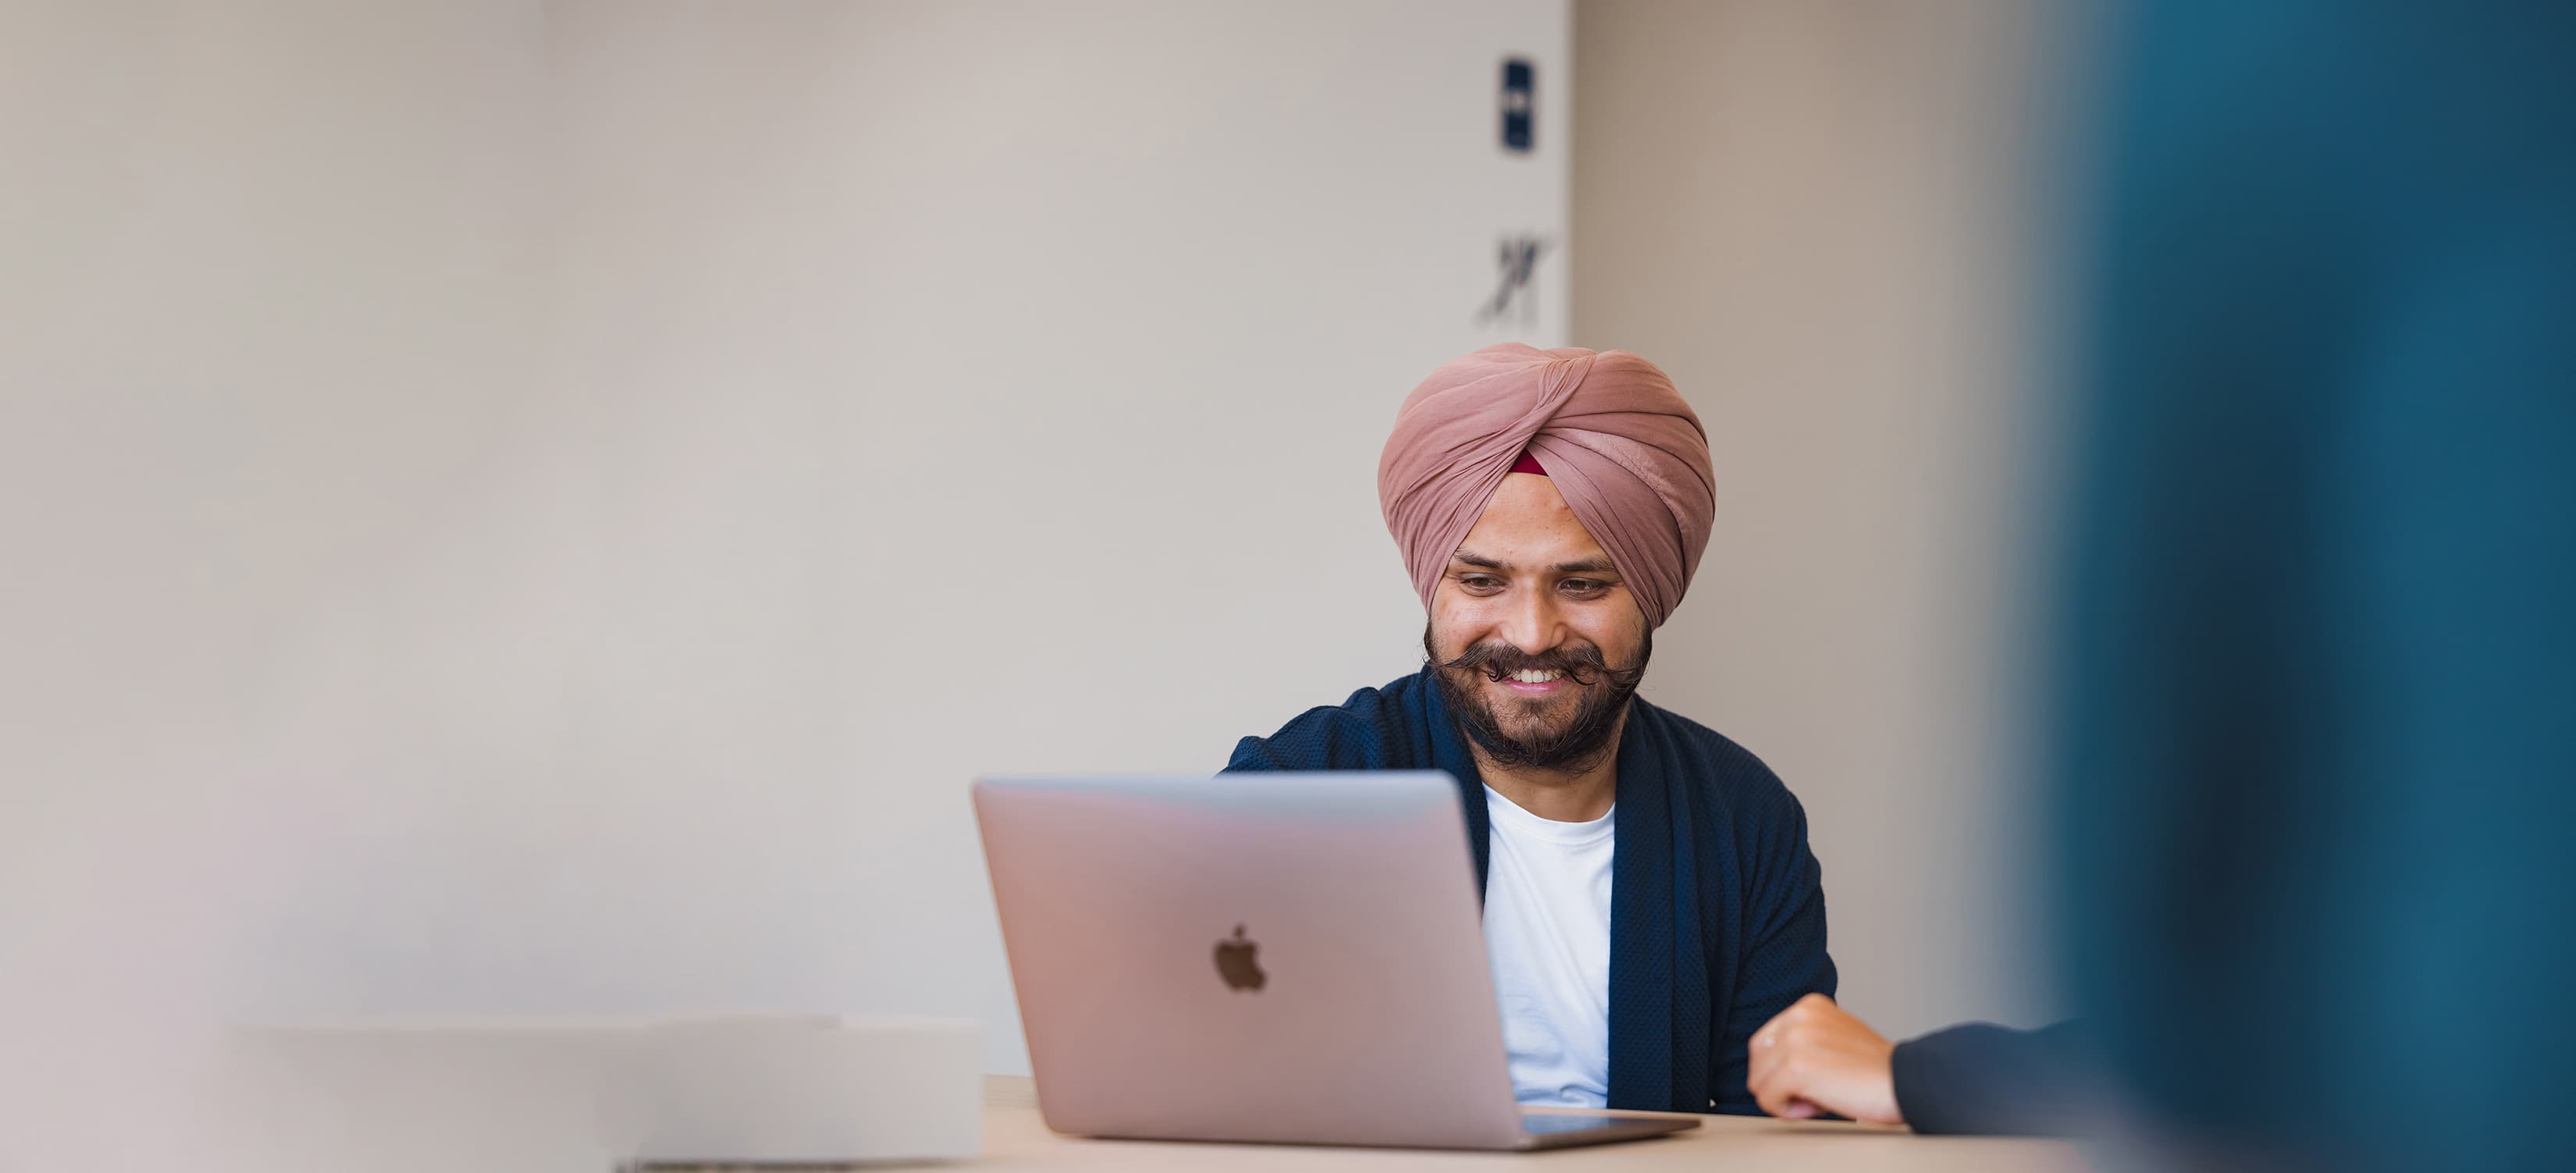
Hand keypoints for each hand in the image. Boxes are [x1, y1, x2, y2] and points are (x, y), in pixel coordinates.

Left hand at [1746, 993, 1902, 1124]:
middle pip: (1758, 1061)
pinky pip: (1767, 1098)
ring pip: (1759, 1081)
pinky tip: (1819, 1105)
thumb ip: (1804, 1040)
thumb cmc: (1875, 1070)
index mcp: (1808, 1006)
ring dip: (1787, 1099)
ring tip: (1821, 1097)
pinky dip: (1788, 1111)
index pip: (1765, 1042)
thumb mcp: (1835, 1037)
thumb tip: (1768, 1064)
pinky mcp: (1795, 1068)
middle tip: (1816, 1091)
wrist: (1907, 1082)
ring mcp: (1796, 1040)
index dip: (1781, 1070)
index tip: (1811, 1079)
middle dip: (1779, 1084)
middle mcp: (1799, 1016)